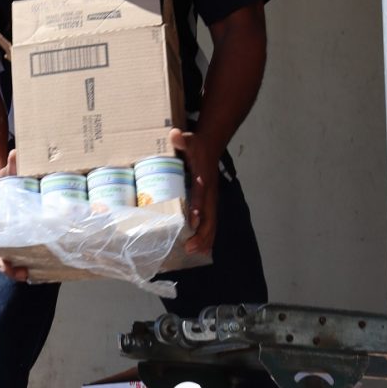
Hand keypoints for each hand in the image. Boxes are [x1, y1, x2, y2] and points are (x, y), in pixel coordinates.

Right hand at [0, 149, 29, 281]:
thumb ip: (10, 167)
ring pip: (19, 261)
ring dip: (28, 270)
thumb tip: (16, 153)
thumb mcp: (4, 176)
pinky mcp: (27, 240)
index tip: (6, 267)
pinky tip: (52, 267)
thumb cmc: (2, 183)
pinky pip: (31, 255)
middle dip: (14, 271)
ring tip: (41, 277)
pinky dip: (39, 263)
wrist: (3, 187)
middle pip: (6, 262)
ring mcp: (14, 242)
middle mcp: (2, 239)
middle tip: (25, 275)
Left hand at [169, 128, 220, 254]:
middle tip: (190, 247)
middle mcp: (209, 192)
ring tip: (194, 253)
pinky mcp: (208, 204)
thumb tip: (175, 134)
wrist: (211, 145)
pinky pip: (209, 223)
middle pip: (210, 216)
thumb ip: (182, 139)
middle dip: (202, 233)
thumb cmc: (197, 146)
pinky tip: (199, 250)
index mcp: (204, 179)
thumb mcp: (190, 140)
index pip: (201, 195)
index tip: (193, 221)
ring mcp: (210, 200)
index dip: (198, 207)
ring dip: (204, 239)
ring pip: (211, 223)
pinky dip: (206, 236)